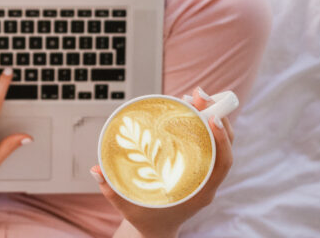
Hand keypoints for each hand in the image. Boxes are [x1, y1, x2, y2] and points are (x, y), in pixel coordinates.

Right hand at [91, 87, 234, 237]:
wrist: (156, 230)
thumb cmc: (145, 219)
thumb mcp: (127, 207)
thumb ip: (110, 190)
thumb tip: (95, 169)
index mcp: (199, 193)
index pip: (222, 164)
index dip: (221, 140)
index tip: (212, 118)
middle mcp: (207, 182)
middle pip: (223, 146)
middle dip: (216, 116)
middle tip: (198, 95)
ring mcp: (205, 174)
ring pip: (217, 142)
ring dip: (210, 116)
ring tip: (193, 96)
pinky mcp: (198, 167)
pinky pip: (206, 143)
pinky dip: (201, 125)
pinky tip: (188, 110)